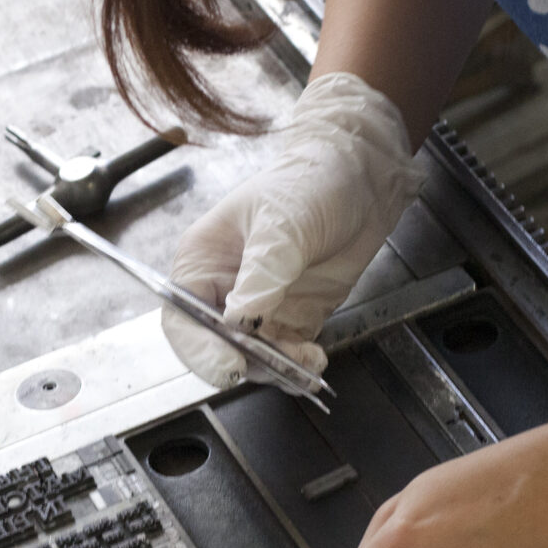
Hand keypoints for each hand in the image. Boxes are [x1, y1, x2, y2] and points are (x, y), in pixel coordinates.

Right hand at [164, 72, 424, 387]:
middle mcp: (225, 291)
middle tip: (273, 366)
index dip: (199, 348)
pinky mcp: (293, 320)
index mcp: (202, 261)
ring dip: (276, 370)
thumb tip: (240, 320)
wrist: (364, 178)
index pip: (183, 317)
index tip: (229, 365)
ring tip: (303, 363)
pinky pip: (286, 358)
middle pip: (215, 346)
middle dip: (243, 362)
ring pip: (253, 359)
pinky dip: (298, 368)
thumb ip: (263, 274)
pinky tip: (313, 361)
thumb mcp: (283, 223)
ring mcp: (260, 309)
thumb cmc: (310, 182)